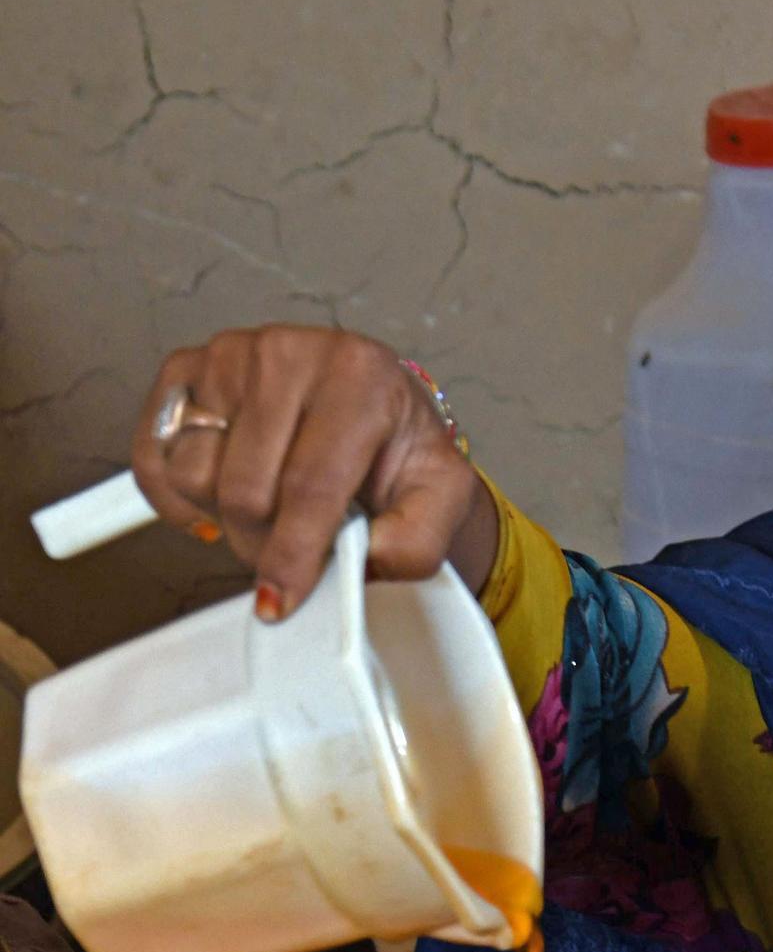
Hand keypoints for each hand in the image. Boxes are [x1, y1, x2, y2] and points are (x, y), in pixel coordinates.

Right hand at [132, 326, 497, 616]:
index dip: (292, 556)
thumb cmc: (397, 453)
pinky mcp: (186, 370)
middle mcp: (288, 352)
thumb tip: (369, 559)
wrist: (375, 415)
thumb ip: (418, 538)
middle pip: (245, 490)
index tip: (283, 599)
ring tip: (267, 508)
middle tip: (292, 547)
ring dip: (223, 516)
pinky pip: (152, 455)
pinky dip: (173, 496)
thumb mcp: (441, 497)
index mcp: (358, 375)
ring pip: (193, 474)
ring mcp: (230, 355)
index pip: (308, 485)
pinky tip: (215, 502)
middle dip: (264, 543)